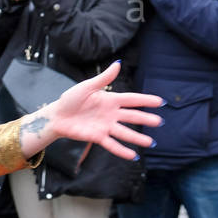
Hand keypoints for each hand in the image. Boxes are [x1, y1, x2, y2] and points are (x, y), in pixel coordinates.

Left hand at [28, 62, 162, 160]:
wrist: (57, 115)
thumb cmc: (71, 99)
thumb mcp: (87, 86)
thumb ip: (103, 78)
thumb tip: (118, 63)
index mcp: (110, 99)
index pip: (131, 99)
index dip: (145, 100)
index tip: (160, 101)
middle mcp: (111, 114)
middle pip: (131, 116)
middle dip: (145, 119)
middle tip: (159, 122)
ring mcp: (105, 126)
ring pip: (124, 132)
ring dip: (137, 138)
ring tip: (150, 142)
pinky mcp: (97, 137)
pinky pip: (112, 144)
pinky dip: (121, 150)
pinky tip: (132, 155)